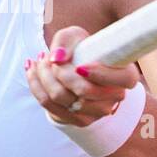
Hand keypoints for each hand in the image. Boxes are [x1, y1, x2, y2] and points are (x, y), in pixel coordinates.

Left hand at [24, 26, 140, 126]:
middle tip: (48, 55)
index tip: (80, 65)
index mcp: (125, 76)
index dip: (101, 73)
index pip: (123, 79)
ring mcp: (96, 112)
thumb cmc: (82, 49)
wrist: (78, 68)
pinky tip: (31, 69)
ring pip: (60, 96)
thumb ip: (66, 40)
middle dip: (58, 71)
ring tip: (40, 59)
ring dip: (43, 75)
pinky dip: (35, 84)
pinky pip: (48, 104)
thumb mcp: (76, 36)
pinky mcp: (78, 120)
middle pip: (83, 90)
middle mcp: (114, 98)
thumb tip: (56, 58)